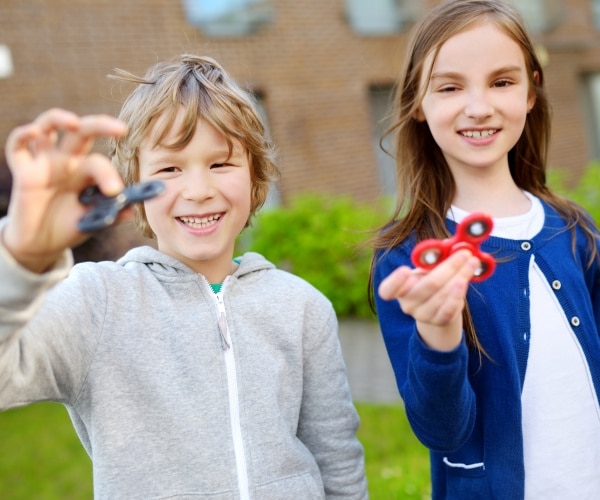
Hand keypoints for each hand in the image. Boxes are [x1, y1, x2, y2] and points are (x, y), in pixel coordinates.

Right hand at [2, 108, 126, 271]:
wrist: (42, 244)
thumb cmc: (70, 227)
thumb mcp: (93, 223)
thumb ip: (111, 216)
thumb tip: (132, 210)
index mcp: (87, 172)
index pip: (100, 162)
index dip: (109, 174)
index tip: (115, 192)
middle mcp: (67, 161)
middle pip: (83, 132)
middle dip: (101, 125)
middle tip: (121, 129)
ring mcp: (44, 162)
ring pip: (49, 125)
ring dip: (60, 118)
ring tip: (74, 123)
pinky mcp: (23, 171)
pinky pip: (17, 146)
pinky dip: (23, 135)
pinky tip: (34, 132)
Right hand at [378, 250, 479, 350]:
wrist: (437, 307)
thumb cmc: (430, 281)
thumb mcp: (426, 270)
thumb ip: (434, 258)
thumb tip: (453, 245)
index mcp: (398, 289)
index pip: (387, 290)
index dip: (395, 281)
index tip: (405, 270)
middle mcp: (407, 304)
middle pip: (428, 285)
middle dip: (449, 266)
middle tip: (464, 253)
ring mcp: (422, 315)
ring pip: (443, 294)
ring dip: (461, 276)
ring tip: (472, 262)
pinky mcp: (439, 322)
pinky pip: (450, 308)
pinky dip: (459, 293)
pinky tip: (466, 280)